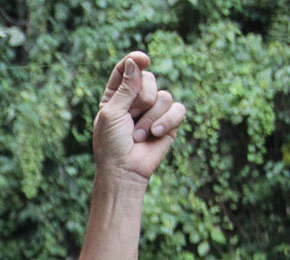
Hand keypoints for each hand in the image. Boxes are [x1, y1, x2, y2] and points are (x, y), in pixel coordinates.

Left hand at [93, 51, 185, 186]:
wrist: (124, 170)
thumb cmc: (111, 144)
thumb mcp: (112, 113)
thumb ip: (125, 87)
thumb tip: (135, 61)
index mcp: (116, 96)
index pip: (127, 69)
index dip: (135, 61)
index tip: (143, 60)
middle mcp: (136, 100)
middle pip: (149, 80)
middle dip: (141, 100)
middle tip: (130, 120)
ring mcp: (154, 110)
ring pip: (164, 96)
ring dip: (150, 118)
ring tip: (137, 135)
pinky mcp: (169, 122)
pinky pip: (178, 110)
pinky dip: (166, 122)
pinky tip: (154, 135)